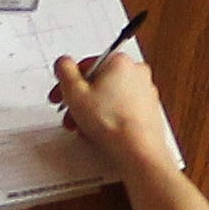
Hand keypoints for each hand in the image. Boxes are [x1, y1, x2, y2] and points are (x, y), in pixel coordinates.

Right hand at [50, 51, 178, 171]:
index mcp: (120, 61)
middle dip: (80, 100)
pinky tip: (99, 132)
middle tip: (70, 114)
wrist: (136, 147)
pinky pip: (121, 109)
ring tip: (83, 127)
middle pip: (98, 83)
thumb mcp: (74, 92)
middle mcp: (137, 72)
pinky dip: (107, 118)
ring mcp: (145, 91)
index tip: (60, 95)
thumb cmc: (111, 121)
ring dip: (91, 111)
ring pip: (109, 97)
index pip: (86, 65)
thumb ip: (64, 71)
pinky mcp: (148, 109)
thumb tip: (64, 63)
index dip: (67, 82)